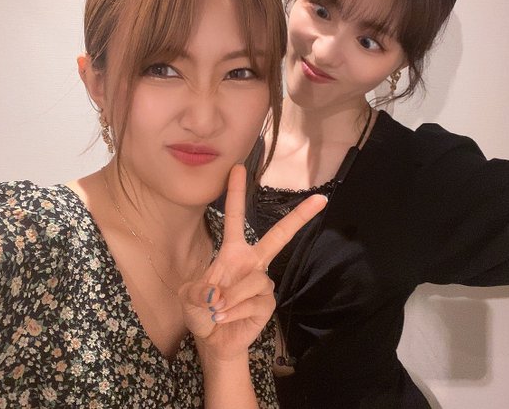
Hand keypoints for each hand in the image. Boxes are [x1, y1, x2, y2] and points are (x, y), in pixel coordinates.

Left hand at [179, 164, 326, 361]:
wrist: (213, 341)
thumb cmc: (202, 312)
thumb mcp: (188, 298)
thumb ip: (198, 291)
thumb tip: (217, 291)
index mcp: (232, 253)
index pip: (234, 218)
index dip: (235, 193)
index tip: (237, 168)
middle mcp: (252, 263)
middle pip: (279, 236)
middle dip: (299, 217)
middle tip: (320, 199)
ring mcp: (263, 283)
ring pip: (252, 282)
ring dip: (228, 299)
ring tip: (216, 310)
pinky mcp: (268, 303)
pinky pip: (254, 302)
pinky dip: (234, 312)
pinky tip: (225, 318)